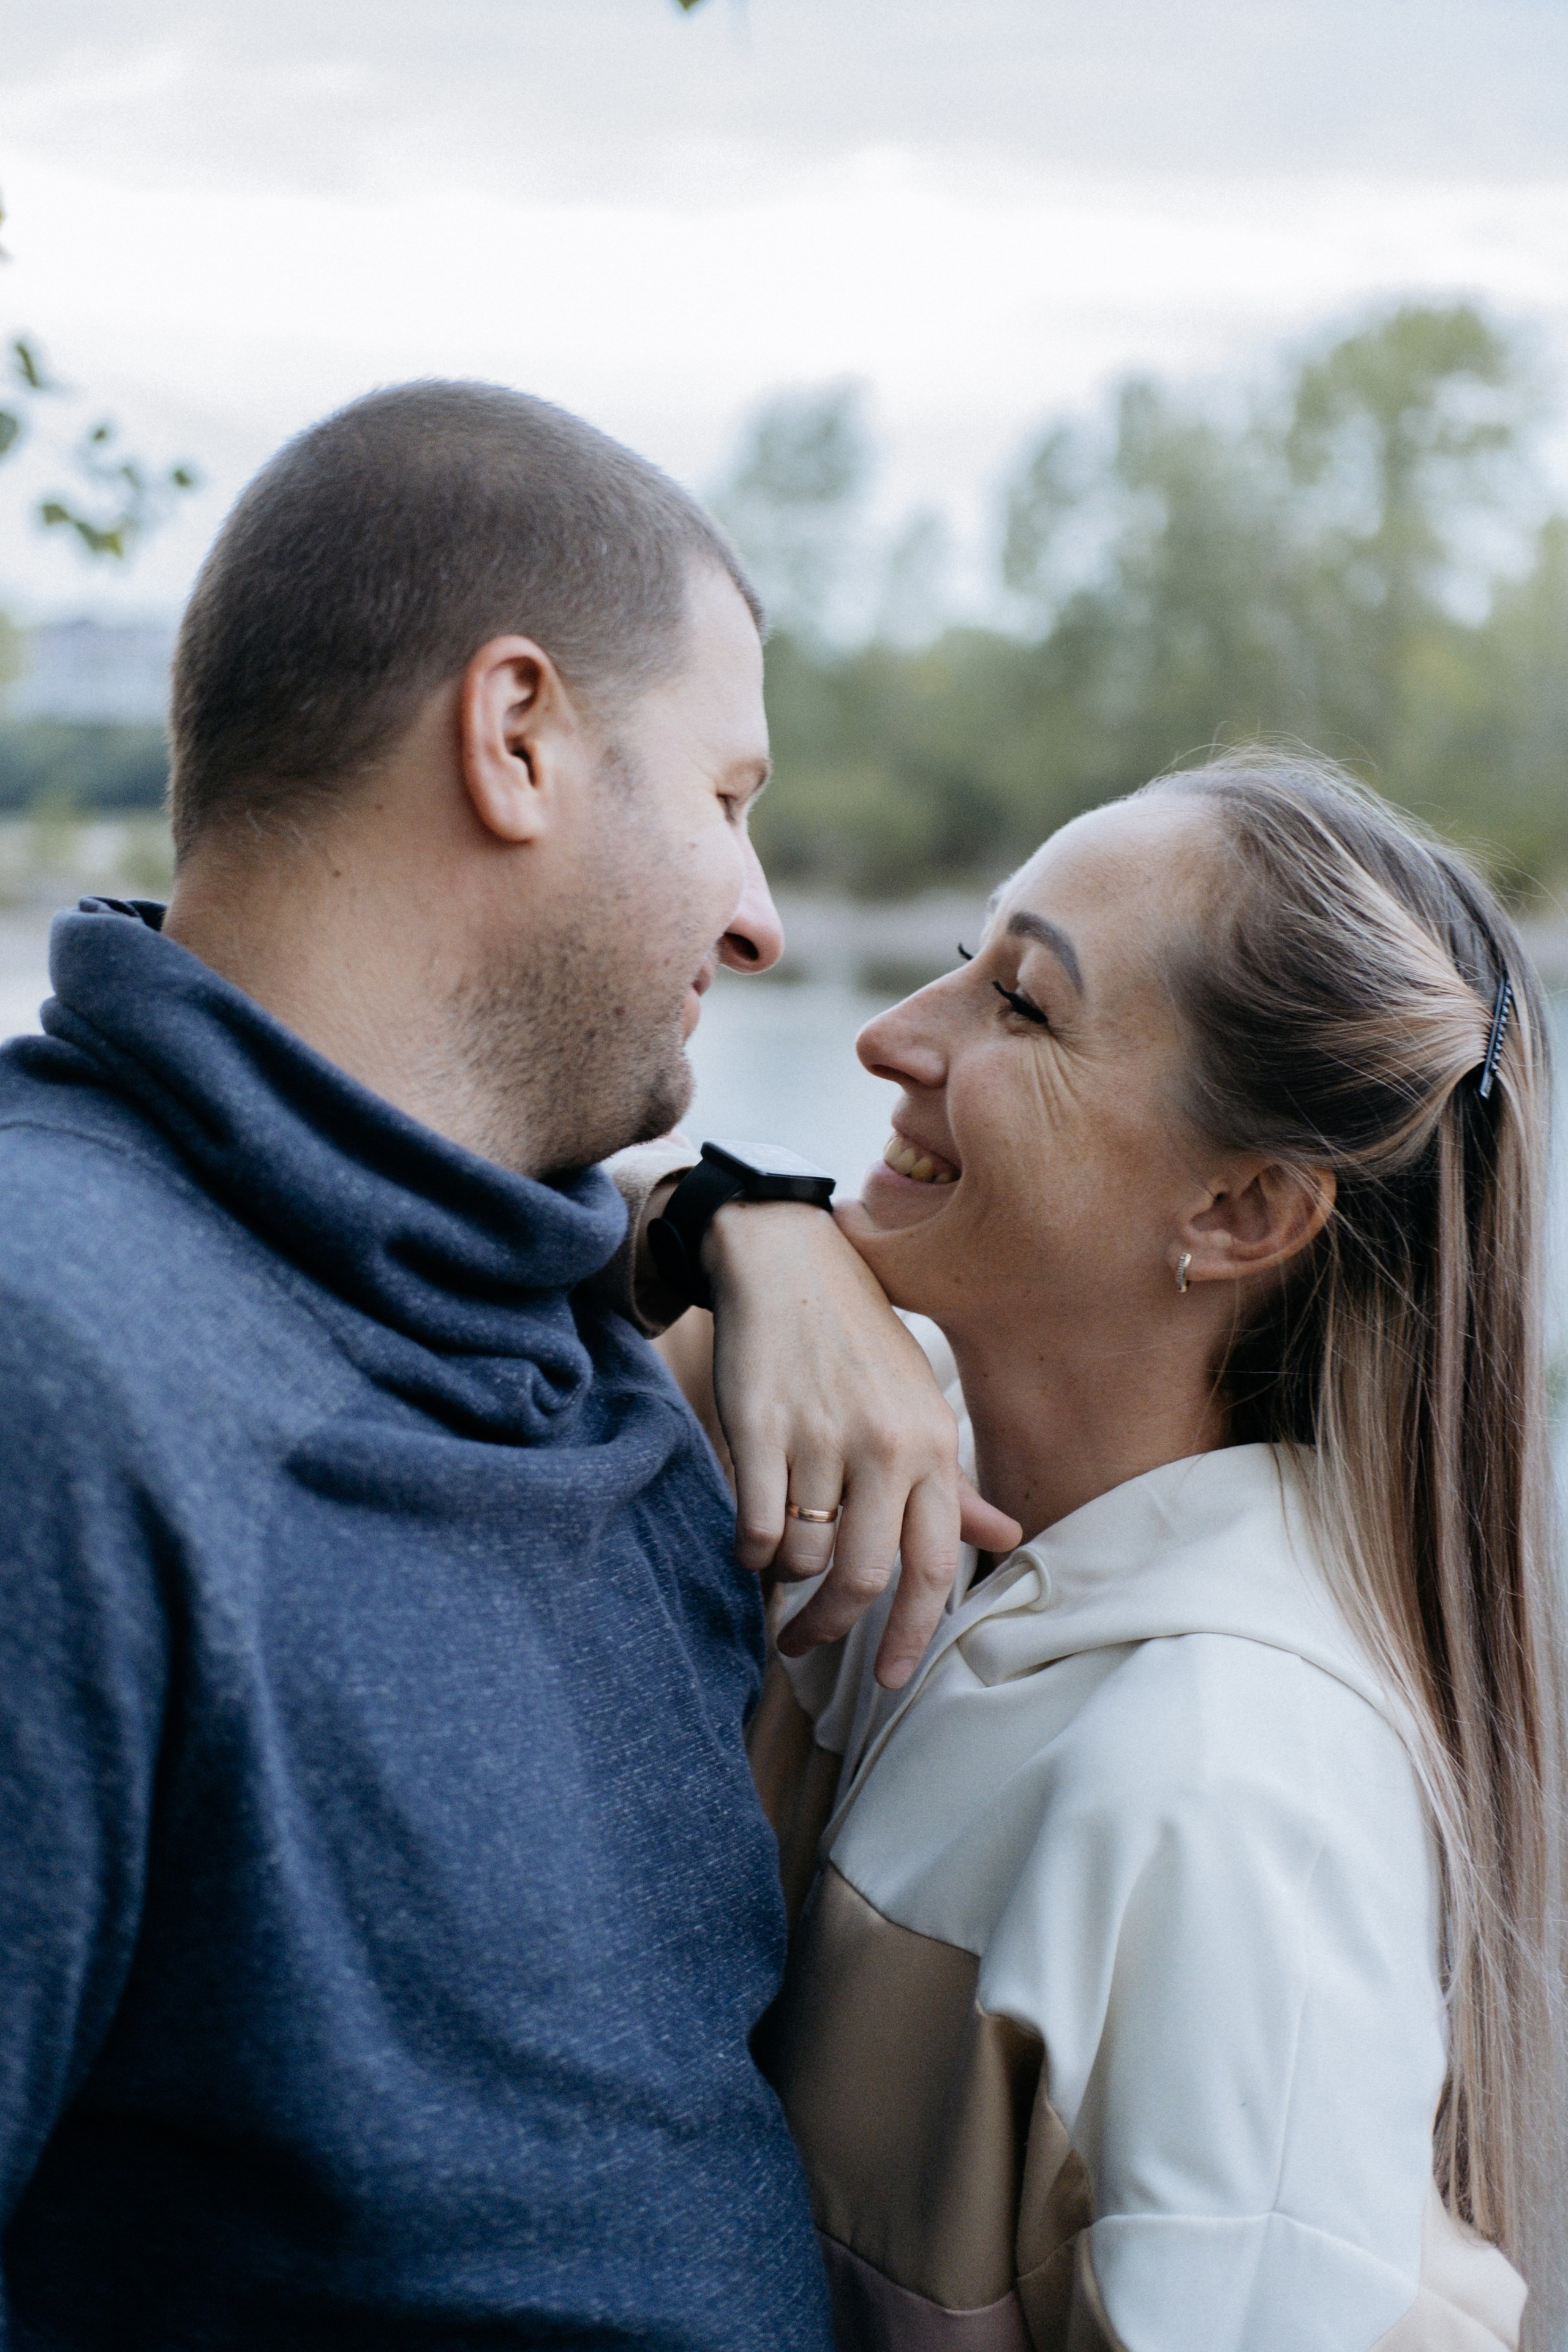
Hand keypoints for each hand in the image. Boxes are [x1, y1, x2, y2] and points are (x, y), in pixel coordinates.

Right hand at [701, 1200, 1020, 1688]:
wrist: (789, 1261)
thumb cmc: (858, 1342)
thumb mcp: (919, 1406)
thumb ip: (953, 1485)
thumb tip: (1006, 1540)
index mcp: (933, 1444)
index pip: (935, 1566)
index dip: (911, 1634)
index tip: (890, 1677)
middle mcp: (885, 1444)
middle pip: (864, 1577)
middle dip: (832, 1629)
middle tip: (805, 1646)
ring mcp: (820, 1435)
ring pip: (804, 1557)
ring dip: (786, 1578)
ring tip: (779, 1563)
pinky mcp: (758, 1426)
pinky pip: (757, 1527)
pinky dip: (752, 1550)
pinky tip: (753, 1538)